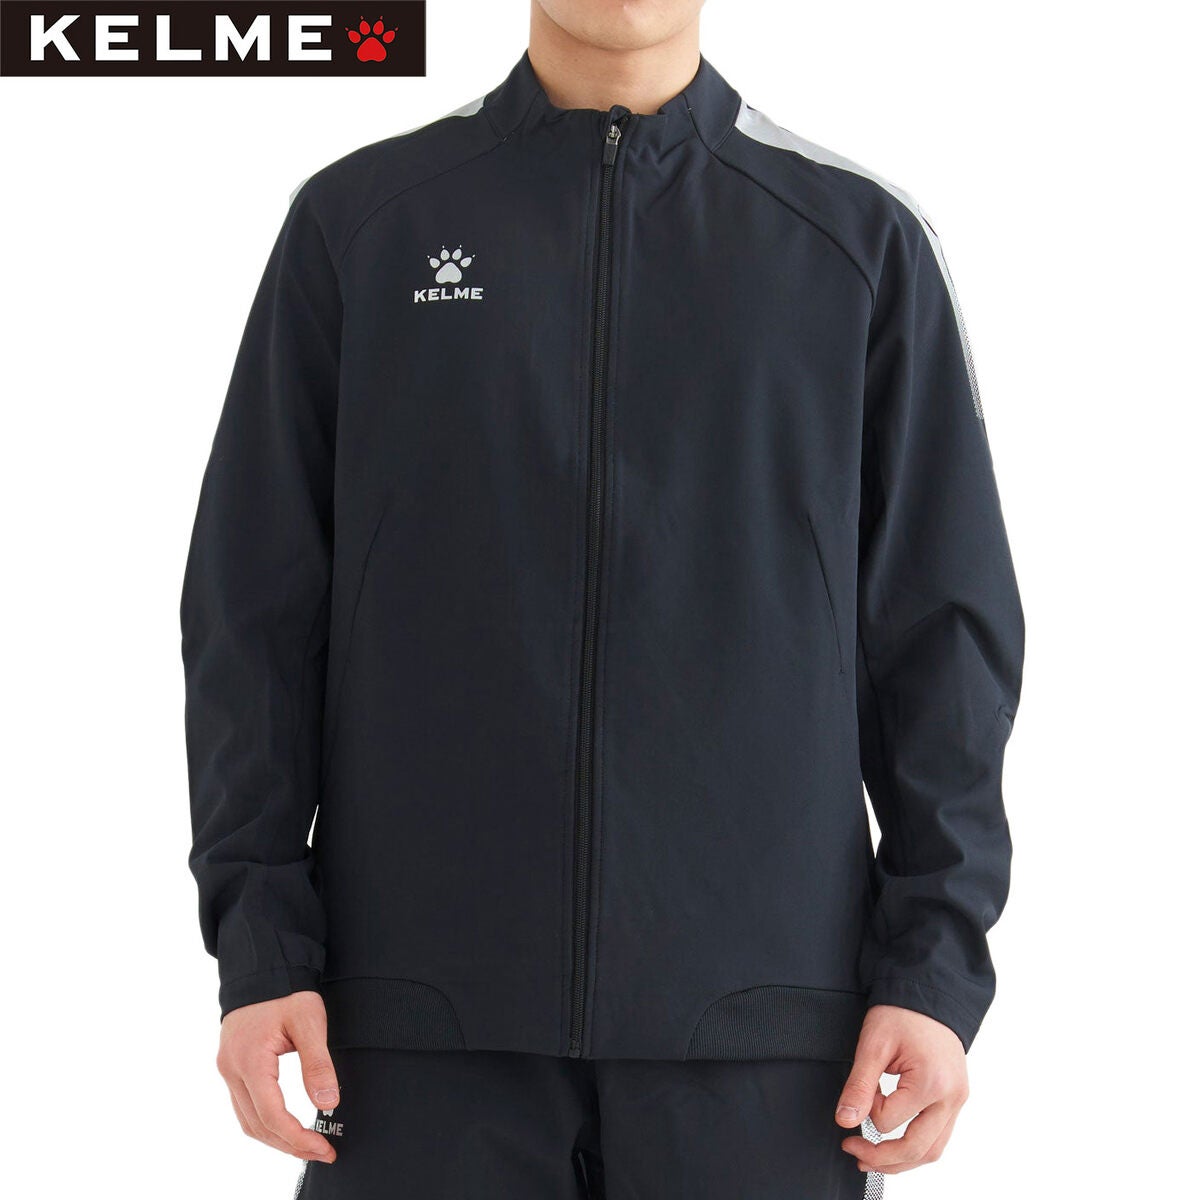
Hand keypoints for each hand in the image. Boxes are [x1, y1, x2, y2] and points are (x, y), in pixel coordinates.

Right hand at [216, 990, 340, 1162]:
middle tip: (321, 1151)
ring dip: (276, 1138)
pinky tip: (286, 1126)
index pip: (272, 1116)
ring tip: (307, 1145)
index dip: (298, 1138)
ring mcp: (228, 1069)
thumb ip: (318, 1063)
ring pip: (247, 1120)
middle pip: (257, 1125)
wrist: (263, 966)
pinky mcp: (232, 1066)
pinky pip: (244, 1106)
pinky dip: (265, 1122)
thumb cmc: (286, 990)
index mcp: (250, 1060)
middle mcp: (232, 1069)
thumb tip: (328, 1103)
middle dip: (289, 1145)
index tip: (324, 1147)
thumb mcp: (309, 1021)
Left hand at [834, 1004, 968, 1174]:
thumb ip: (859, 1085)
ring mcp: (958, 1101)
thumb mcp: (873, 1044)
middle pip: (917, 1150)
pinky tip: (895, 1145)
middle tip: (853, 1151)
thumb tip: (845, 1121)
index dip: (867, 1108)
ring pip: (932, 1152)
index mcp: (932, 1083)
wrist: (928, 995)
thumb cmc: (902, 1013)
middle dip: (882, 1159)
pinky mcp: (956, 1100)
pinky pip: (939, 1137)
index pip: (889, 1121)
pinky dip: (917, 1148)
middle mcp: (951, 1098)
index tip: (863, 1088)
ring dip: (901, 1161)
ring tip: (872, 1159)